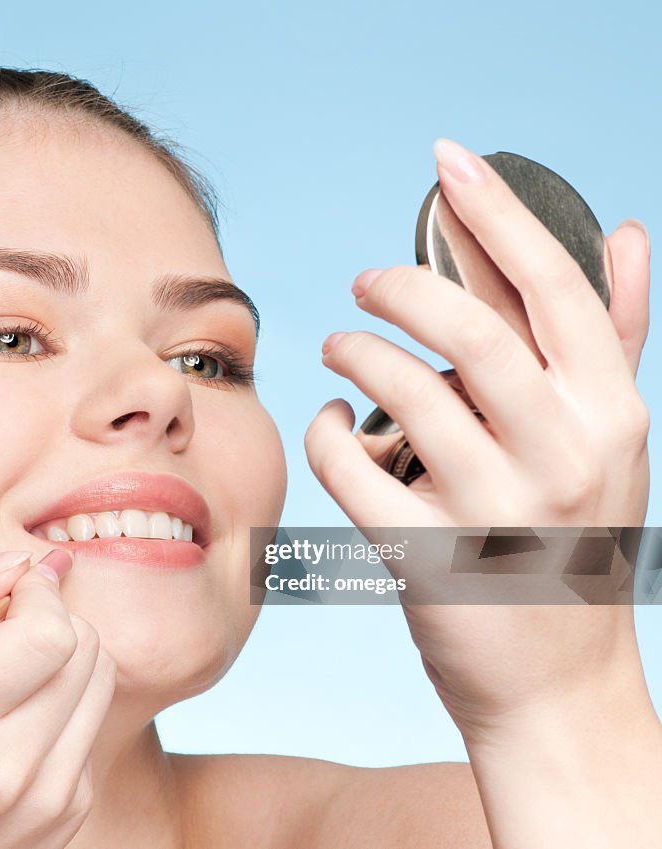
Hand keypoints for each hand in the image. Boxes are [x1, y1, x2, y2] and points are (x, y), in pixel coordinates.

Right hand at [0, 549, 115, 848]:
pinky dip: (65, 705)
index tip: (14, 588)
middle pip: (86, 648)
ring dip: (66, 658)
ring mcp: (49, 801)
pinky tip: (17, 724)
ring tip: (12, 676)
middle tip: (7, 630)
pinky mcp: (70, 817)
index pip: (49, 632)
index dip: (38, 593)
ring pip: (101, 682)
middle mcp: (12, 770)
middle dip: (52, 619)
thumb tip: (13, 562)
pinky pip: (91, 726)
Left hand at [303, 138, 651, 738]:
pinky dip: (328, 432)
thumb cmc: (573, 544)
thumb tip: (628, 231)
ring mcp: (499, 511)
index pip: (554, 287)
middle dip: (405, 286)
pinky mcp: (431, 559)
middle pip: (476, 331)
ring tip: (340, 347)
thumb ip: (613, 337)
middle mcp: (567, 455)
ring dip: (358, 353)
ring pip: (407, 393)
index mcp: (612, 413)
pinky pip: (354, 471)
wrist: (556, 684)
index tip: (447, 159)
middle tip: (363, 283)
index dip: (498, 212)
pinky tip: (331, 420)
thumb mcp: (610, 440)